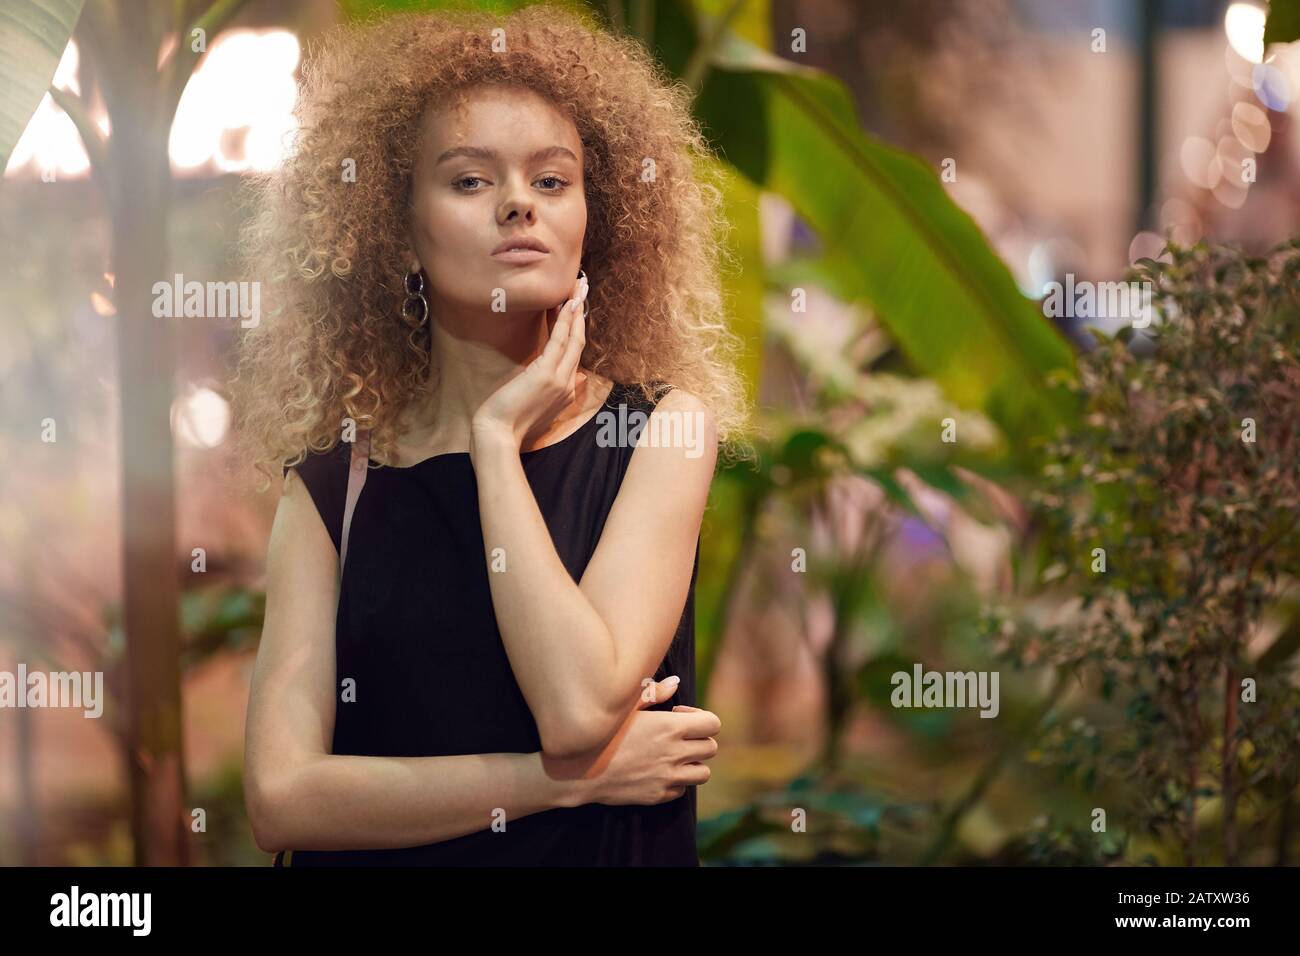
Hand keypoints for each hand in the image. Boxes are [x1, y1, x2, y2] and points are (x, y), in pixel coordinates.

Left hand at [470, 272, 588, 450]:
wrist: (498, 436)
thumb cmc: (508, 424)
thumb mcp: (534, 407)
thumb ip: (551, 392)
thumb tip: (571, 377)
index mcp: (565, 393)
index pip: (573, 355)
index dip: (575, 329)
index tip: (573, 309)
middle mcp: (568, 385)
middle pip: (579, 343)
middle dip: (580, 314)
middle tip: (582, 289)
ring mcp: (560, 379)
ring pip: (573, 339)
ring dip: (576, 311)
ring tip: (579, 287)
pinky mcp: (546, 373)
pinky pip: (560, 341)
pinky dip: (566, 321)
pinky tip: (567, 303)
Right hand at [546, 677, 720, 807]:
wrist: (578, 771)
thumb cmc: (601, 733)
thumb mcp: (625, 707)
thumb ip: (654, 693)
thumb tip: (676, 684)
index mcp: (670, 727)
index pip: (713, 723)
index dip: (701, 718)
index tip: (680, 715)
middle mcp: (674, 753)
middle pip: (711, 748)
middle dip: (700, 739)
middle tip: (679, 736)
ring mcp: (667, 777)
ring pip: (703, 773)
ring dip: (693, 763)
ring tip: (674, 756)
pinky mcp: (657, 795)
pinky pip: (681, 790)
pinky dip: (676, 782)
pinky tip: (658, 771)